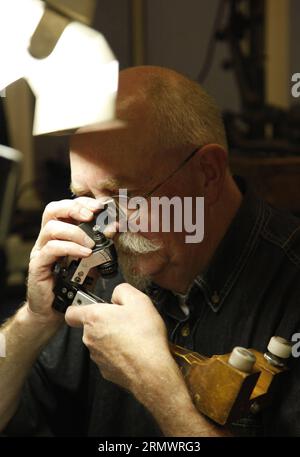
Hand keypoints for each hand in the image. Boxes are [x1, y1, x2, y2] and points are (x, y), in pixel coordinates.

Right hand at [27, 197, 103, 321]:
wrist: (57, 309)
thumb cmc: (74, 283)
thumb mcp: (92, 260)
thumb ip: (101, 244)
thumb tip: (114, 227)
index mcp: (60, 233)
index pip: (66, 207)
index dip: (82, 203)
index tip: (100, 206)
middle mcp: (47, 238)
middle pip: (53, 210)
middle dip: (74, 208)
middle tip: (91, 215)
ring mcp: (40, 251)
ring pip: (52, 228)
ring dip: (75, 232)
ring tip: (91, 244)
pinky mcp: (37, 266)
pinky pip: (51, 250)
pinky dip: (70, 248)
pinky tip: (85, 254)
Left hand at [65, 283, 172, 391]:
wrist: (151, 369)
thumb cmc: (144, 336)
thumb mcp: (138, 299)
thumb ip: (122, 291)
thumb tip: (117, 295)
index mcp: (94, 318)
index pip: (71, 312)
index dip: (79, 306)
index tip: (91, 305)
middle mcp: (91, 338)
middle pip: (91, 326)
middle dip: (106, 321)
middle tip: (125, 320)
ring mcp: (97, 356)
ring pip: (101, 342)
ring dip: (113, 337)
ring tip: (133, 336)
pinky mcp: (106, 370)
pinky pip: (109, 356)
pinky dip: (119, 353)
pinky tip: (134, 350)